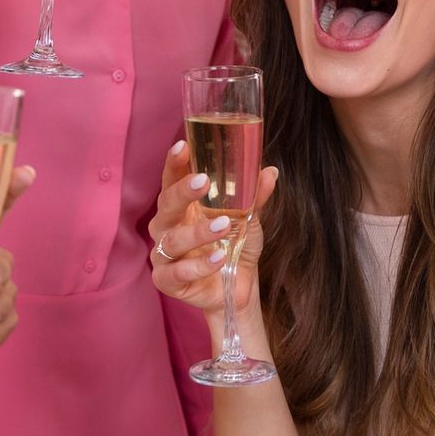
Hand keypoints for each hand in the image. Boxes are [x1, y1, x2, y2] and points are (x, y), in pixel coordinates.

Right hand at [148, 139, 277, 316]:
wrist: (237, 290)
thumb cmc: (234, 248)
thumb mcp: (248, 220)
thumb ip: (254, 197)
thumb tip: (270, 171)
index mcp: (182, 207)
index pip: (172, 180)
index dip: (174, 163)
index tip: (183, 145)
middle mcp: (168, 227)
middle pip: (166, 205)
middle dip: (182, 192)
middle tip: (204, 181)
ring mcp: (164, 255)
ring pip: (172, 240)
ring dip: (198, 232)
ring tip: (223, 225)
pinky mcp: (167, 281)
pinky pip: (176, 272)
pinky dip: (198, 265)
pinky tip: (218, 259)